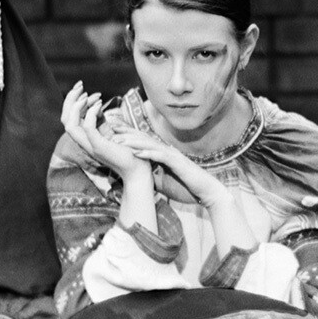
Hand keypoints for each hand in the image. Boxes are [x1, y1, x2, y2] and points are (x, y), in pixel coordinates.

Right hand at [61, 81, 147, 180]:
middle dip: (70, 99)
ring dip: (77, 105)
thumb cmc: (129, 151)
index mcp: (86, 139)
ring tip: (88, 94)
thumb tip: (97, 107)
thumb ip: (102, 122)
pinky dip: (91, 113)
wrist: (138, 170)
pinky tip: (100, 104)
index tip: (87, 91)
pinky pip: (87, 127)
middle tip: (80, 85)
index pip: (69, 119)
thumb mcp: (112, 132)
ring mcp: (89, 145)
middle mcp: (84, 142)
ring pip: (69, 124)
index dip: (73, 102)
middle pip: (65, 119)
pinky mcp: (98, 147)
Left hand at [112, 127, 228, 208]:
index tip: (113, 131)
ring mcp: (173, 156)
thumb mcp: (163, 183)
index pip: (143, 142)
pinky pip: (161, 157)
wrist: (205, 192)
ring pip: (150, 145)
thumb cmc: (186, 188)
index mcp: (162, 155)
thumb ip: (152, 176)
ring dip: (134, 142)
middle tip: (111, 125)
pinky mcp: (178, 163)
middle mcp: (167, 151)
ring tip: (119, 140)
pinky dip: (148, 154)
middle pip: (144, 138)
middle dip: (127, 132)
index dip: (128, 135)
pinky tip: (137, 153)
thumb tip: (139, 178)